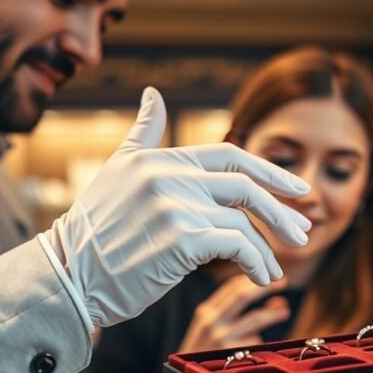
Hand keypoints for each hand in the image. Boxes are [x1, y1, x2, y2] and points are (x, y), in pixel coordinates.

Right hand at [44, 87, 311, 327]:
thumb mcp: (116, 172)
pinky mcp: (182, 240)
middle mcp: (169, 176)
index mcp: (159, 158)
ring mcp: (175, 206)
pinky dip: (257, 262)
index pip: (230, 154)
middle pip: (246, 185)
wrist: (69, 277)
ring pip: (244, 222)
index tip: (297, 189)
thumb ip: (143, 134)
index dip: (270, 171)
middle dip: (282, 210)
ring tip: (276, 269)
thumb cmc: (95, 231)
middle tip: (304, 232)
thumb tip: (154, 94)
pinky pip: (238, 245)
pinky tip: (262, 276)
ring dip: (267, 249)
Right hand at [179, 274, 290, 352]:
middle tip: (283, 282)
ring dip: (273, 313)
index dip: (253, 278)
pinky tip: (260, 347)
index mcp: (205, 312)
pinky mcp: (231, 355)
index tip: (270, 275)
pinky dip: (260, 341)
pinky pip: (254, 343)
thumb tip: (277, 302)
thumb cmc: (203, 350)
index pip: (231, 286)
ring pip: (255, 319)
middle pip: (243, 296)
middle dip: (266, 287)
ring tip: (284, 311)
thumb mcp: (214, 327)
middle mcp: (211, 322)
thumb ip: (240, 313)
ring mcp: (221, 338)